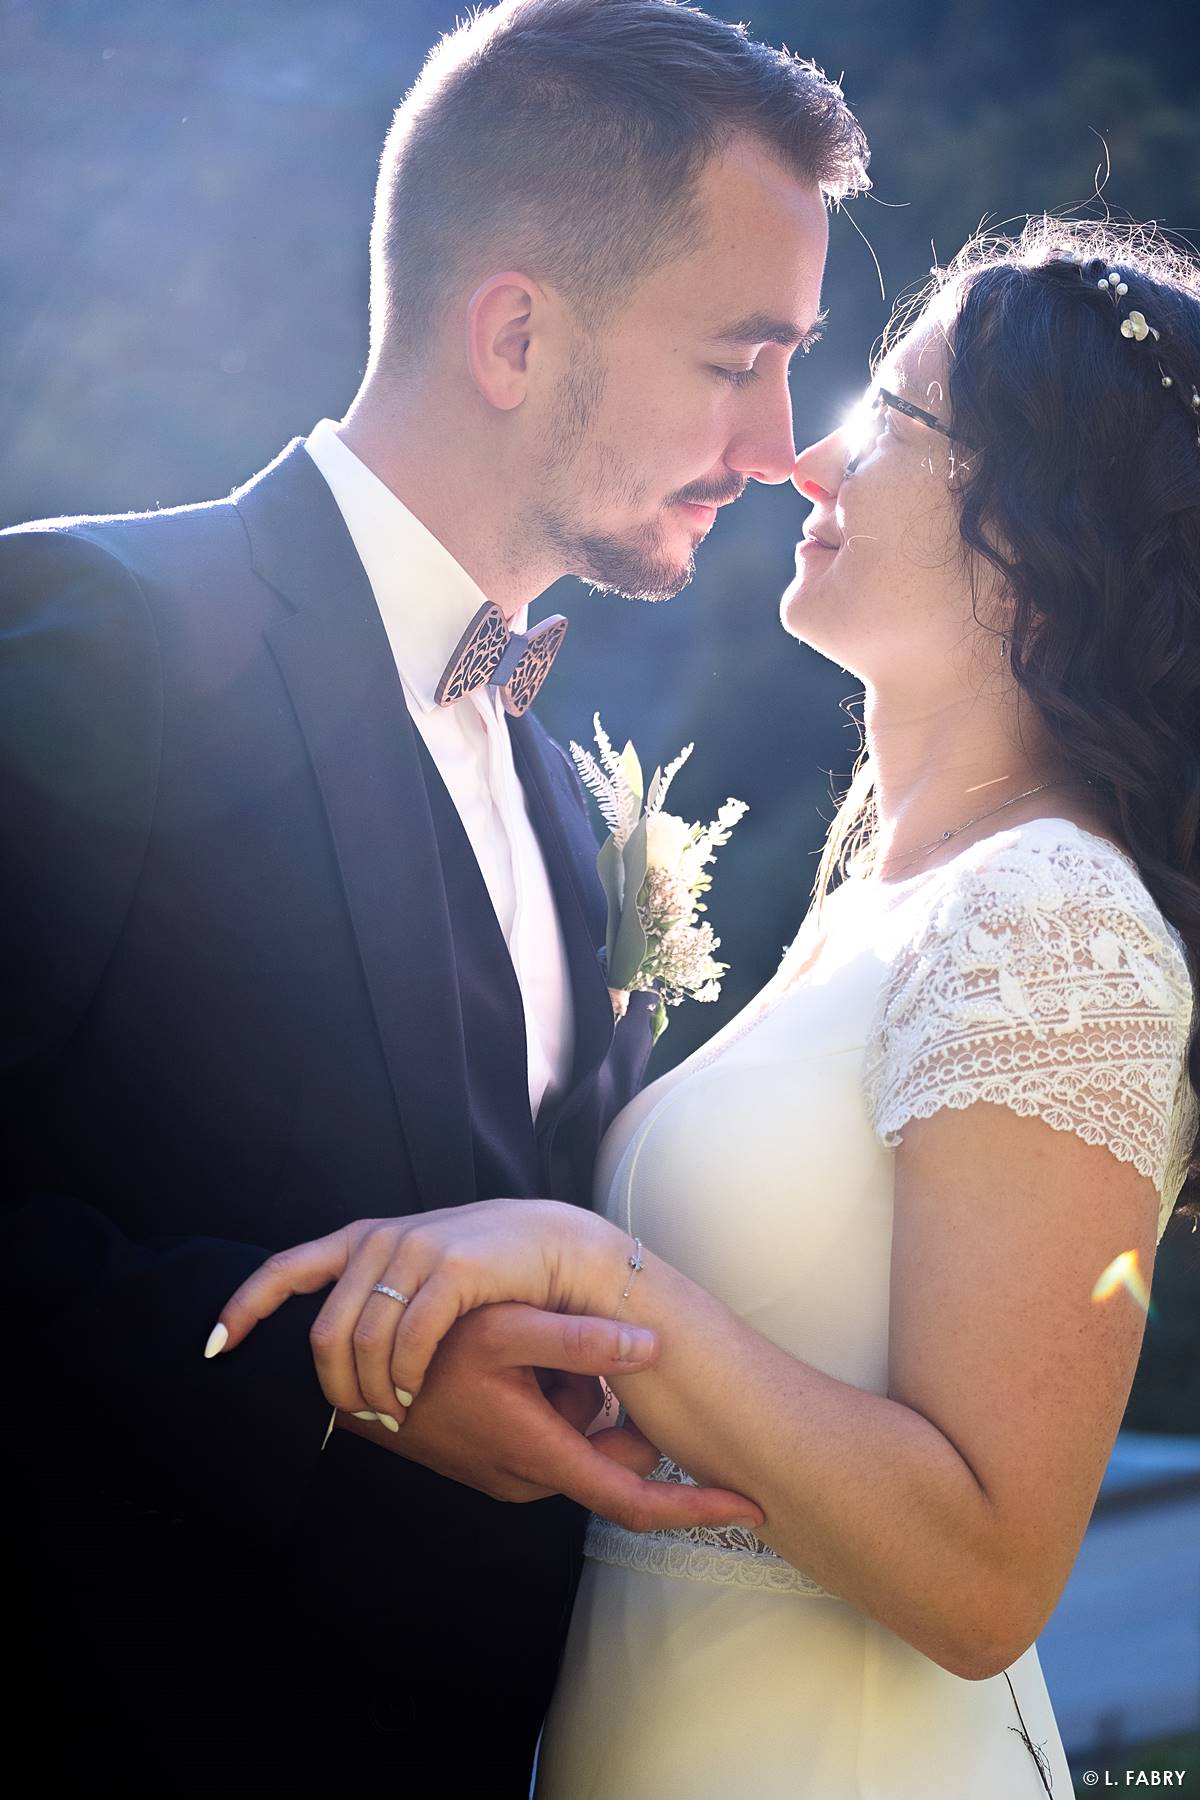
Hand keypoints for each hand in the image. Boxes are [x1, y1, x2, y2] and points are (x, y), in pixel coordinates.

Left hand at [211, 1199, 618, 1417]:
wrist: (558, 1249)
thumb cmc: (486, 1272)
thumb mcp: (416, 1274)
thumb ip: (373, 1294)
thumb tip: (328, 1350)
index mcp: (362, 1239)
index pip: (284, 1270)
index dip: (244, 1309)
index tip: (215, 1348)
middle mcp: (380, 1240)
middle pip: (323, 1333)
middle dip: (335, 1388)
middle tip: (361, 1417)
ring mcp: (415, 1250)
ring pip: (362, 1344)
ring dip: (374, 1392)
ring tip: (394, 1413)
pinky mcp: (453, 1270)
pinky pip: (409, 1341)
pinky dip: (406, 1378)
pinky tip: (416, 1394)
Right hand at [336, 1303, 763, 1531]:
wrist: (347, 1377)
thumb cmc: (423, 1351)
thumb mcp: (506, 1330)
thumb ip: (580, 1339)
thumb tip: (654, 1346)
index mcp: (543, 1455)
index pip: (635, 1501)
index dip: (697, 1508)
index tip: (754, 1509)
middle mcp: (531, 1477)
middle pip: (612, 1453)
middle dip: (618, 1409)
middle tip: (593, 1353)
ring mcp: (511, 1472)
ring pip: (580, 1433)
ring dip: (577, 1392)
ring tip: (532, 1346)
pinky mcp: (496, 1457)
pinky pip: (551, 1428)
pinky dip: (553, 1394)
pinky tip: (517, 1355)